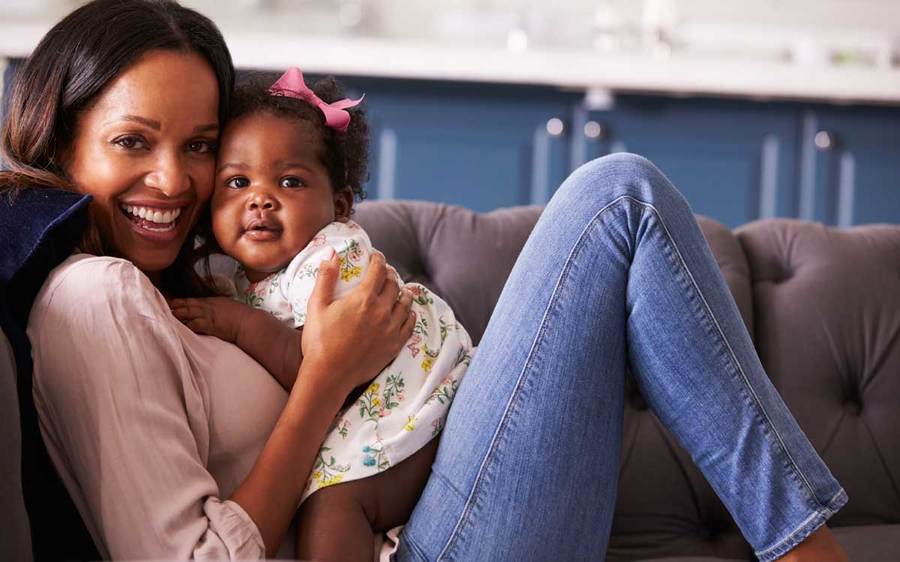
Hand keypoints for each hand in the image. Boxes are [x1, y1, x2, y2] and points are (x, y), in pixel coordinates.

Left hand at [169, 296, 249, 342]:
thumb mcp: (230, 306)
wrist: (249, 323)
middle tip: (161, 306)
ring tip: (164, 316)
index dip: (181, 301)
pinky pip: (193, 325)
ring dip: (176, 315)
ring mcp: (208, 315)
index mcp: (213, 301)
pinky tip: (177, 329)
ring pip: (187, 313)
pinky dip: (184, 326)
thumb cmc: (243, 316)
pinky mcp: (209, 325)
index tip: (171, 302)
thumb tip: (216, 310)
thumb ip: (220, 306)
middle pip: (187, 304)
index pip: (193, 300)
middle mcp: (208, 306)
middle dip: (174, 306)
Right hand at [301, 250, 414, 396]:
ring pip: (405, 303)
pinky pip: (410, 324)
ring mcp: (391, 329)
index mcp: (363, 298)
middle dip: (389, 274)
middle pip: (393, 284)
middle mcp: (382, 311)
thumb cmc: (319, 340)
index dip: (378, 259)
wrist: (329, 375)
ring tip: (397, 289)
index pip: (378, 270)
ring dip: (402, 292)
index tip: (375, 257)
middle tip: (383, 273)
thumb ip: (326, 278)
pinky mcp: (395, 345)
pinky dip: (410, 314)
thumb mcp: (317, 306)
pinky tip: (407, 312)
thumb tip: (332, 254)